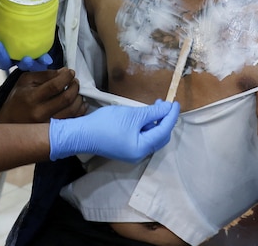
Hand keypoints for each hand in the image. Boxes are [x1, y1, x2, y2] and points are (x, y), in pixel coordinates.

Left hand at [0, 7, 52, 71]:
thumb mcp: (9, 14)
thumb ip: (22, 12)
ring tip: (0, 44)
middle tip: (29, 58)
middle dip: (29, 64)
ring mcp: (0, 60)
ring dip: (5, 56)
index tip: (47, 58)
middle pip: (24, 66)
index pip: (36, 57)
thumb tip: (37, 1)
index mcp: (22, 47)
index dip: (43, 60)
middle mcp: (13, 56)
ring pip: (6, 65)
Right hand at [0, 68, 85, 123]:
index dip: (66, 77)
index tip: (70, 72)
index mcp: (32, 98)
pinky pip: (72, 121)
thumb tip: (64, 72)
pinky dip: (80, 111)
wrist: (9, 121)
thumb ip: (45, 75)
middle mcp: (41, 113)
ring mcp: (48, 125)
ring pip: (72, 111)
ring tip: (76, 91)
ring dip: (79, 98)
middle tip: (75, 81)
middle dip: (74, 86)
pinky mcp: (53, 132)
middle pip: (66, 99)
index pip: (55, 86)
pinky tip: (79, 103)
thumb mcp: (26, 80)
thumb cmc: (18, 98)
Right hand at [49, 99, 179, 161]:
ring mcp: (133, 153)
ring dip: (155, 122)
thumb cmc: (106, 124)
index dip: (171, 116)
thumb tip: (168, 108)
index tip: (175, 103)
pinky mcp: (126, 149)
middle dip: (164, 120)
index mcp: (142, 148)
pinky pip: (143, 138)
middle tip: (163, 104)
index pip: (163, 131)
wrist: (82, 134)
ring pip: (151, 137)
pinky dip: (146, 126)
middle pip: (160, 137)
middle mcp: (140, 154)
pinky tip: (143, 116)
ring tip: (153, 107)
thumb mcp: (132, 116)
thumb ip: (152, 113)